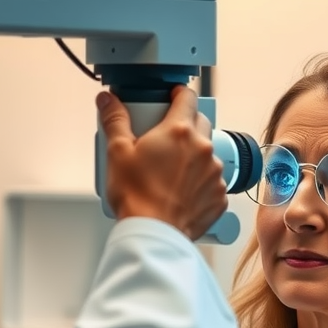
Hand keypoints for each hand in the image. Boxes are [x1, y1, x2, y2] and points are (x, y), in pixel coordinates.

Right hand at [98, 85, 227, 240]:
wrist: (153, 233)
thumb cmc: (136, 195)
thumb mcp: (117, 152)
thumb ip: (115, 120)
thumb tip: (107, 100)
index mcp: (179, 131)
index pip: (188, 97)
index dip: (179, 94)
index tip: (173, 97)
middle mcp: (203, 148)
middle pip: (200, 123)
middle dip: (186, 125)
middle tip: (166, 138)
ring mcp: (215, 173)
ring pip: (208, 154)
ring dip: (193, 157)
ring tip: (171, 172)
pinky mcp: (219, 196)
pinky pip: (212, 181)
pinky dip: (200, 183)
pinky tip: (181, 192)